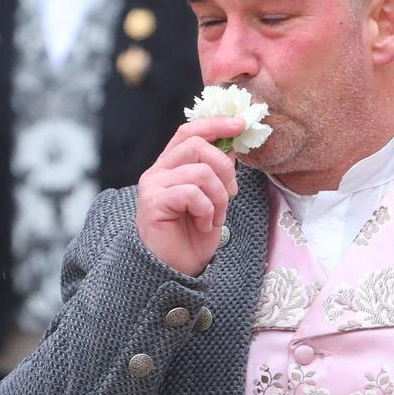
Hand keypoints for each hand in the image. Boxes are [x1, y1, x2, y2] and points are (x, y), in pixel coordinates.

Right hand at [136, 118, 242, 277]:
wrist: (176, 271)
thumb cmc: (193, 236)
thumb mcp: (214, 199)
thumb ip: (217, 172)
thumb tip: (231, 147)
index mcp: (171, 165)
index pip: (190, 132)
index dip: (216, 124)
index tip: (241, 124)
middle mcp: (158, 171)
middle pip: (198, 145)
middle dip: (225, 168)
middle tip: (232, 193)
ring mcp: (153, 186)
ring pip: (200, 171)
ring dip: (219, 197)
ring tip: (216, 217)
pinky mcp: (152, 203)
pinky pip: (192, 193)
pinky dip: (207, 210)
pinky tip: (204, 225)